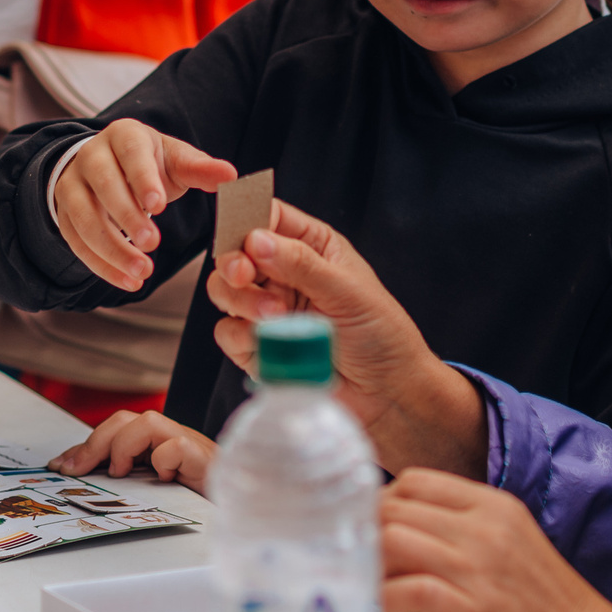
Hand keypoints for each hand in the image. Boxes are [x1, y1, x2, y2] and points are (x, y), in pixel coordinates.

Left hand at [52, 409, 216, 492]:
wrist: (245, 511)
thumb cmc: (202, 506)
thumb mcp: (158, 495)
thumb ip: (131, 485)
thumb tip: (84, 483)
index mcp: (158, 447)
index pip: (117, 430)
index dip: (85, 446)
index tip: (60, 466)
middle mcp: (173, 441)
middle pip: (127, 419)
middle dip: (94, 441)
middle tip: (74, 470)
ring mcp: (190, 447)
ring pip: (149, 422)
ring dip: (123, 446)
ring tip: (117, 472)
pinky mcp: (205, 460)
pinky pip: (177, 446)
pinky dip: (163, 458)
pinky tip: (162, 478)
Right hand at [54, 120, 235, 292]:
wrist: (110, 166)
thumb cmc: (151, 164)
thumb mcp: (176, 161)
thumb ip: (201, 169)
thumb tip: (231, 175)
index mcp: (123, 136)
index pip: (131, 154)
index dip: (142, 179)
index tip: (158, 206)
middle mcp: (91, 156)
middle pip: (104, 186)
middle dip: (127, 217)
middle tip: (152, 244)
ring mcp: (72, 185)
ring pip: (84, 218)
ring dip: (112, 249)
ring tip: (142, 272)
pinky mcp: (63, 213)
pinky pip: (76, 242)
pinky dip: (101, 265)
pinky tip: (127, 280)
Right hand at [206, 200, 487, 479]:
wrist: (387, 395)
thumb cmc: (382, 335)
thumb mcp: (348, 291)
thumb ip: (301, 264)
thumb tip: (257, 240)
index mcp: (312, 246)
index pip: (267, 216)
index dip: (247, 219)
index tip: (243, 235)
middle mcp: (286, 273)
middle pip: (235, 252)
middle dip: (234, 262)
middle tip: (245, 275)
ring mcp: (269, 310)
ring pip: (225, 290)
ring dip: (242, 301)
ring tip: (275, 316)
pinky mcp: (257, 346)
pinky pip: (227, 332)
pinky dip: (242, 336)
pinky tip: (269, 343)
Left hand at [381, 468, 611, 611]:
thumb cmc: (550, 610)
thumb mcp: (511, 547)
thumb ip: (464, 533)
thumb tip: (405, 537)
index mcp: (494, 508)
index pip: (416, 482)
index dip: (383, 503)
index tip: (370, 528)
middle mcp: (484, 530)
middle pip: (395, 508)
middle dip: (366, 534)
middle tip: (358, 562)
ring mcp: (477, 568)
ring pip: (392, 540)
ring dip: (369, 566)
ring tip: (368, 588)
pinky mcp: (470, 610)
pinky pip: (406, 589)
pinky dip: (384, 600)